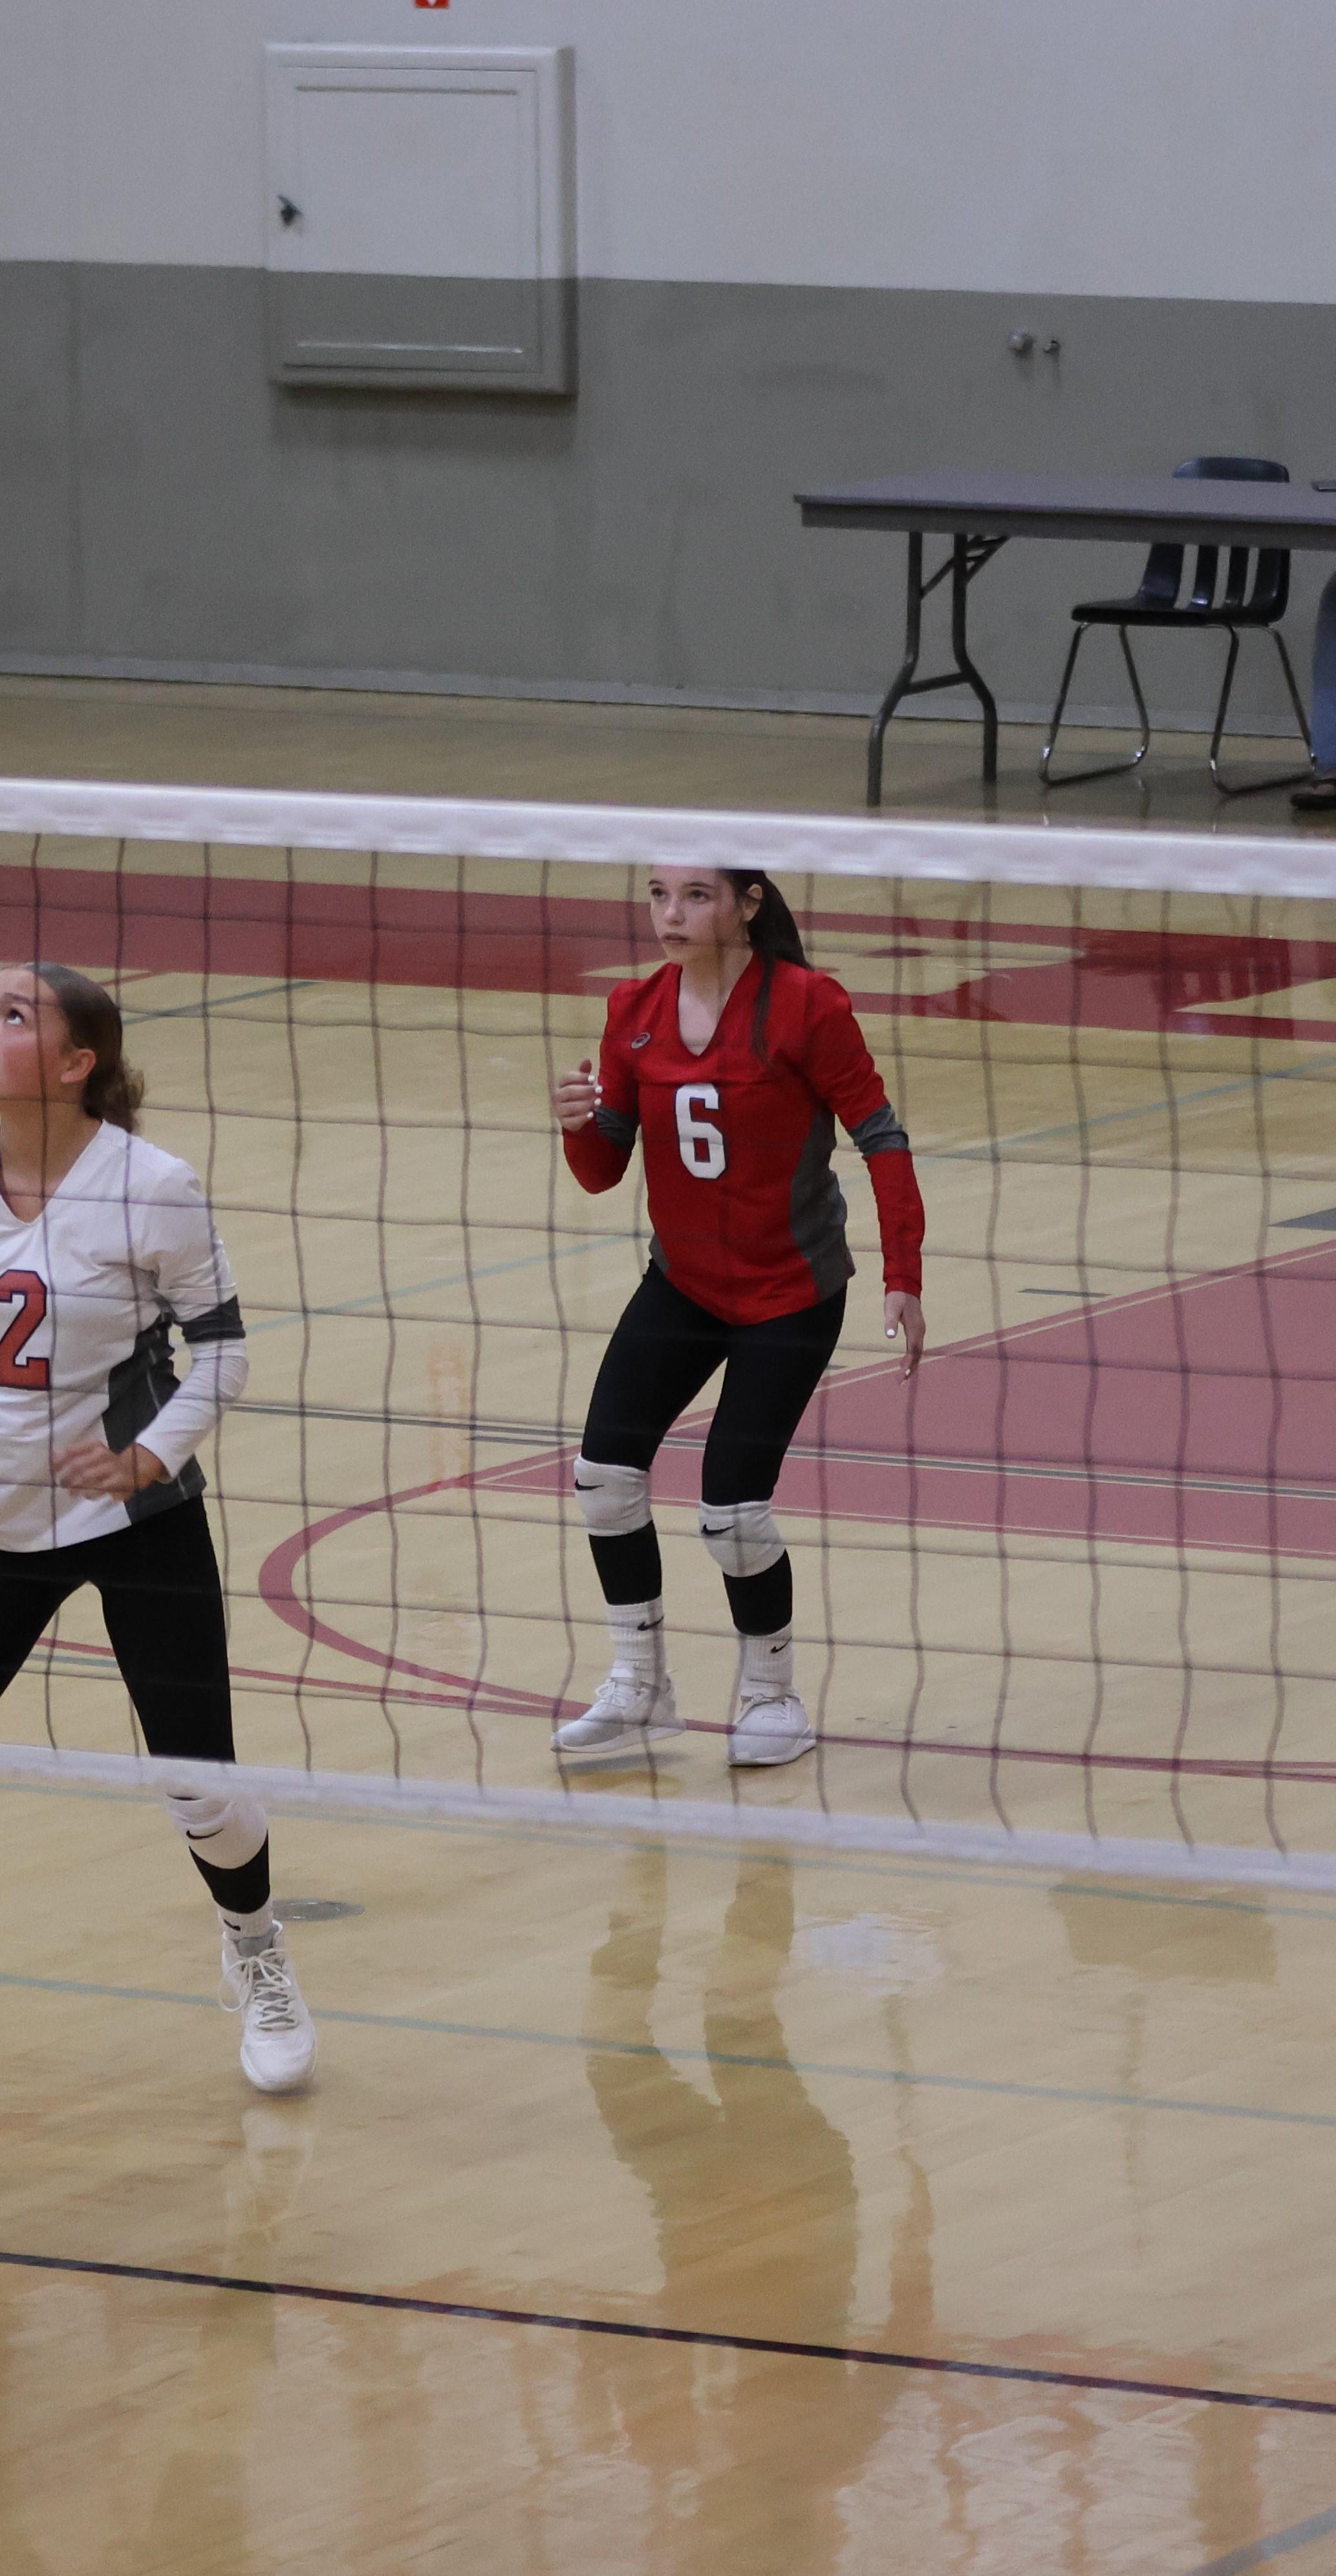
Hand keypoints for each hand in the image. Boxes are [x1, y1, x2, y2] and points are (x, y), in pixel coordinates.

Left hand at [52, 1439, 169, 1500]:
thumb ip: (72, 1454)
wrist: (136, 1467)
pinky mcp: (116, 1484)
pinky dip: (88, 1494)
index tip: (52, 1469)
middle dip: (66, 1477)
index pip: (71, 1451)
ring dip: (75, 1488)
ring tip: (71, 1493)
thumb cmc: (107, 1461)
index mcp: (94, 1446)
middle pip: (77, 1466)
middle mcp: (102, 1455)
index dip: (59, 1461)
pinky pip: (96, 1491)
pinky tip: (86, 1494)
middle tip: (62, 1483)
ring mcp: (110, 1470)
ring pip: (85, 1479)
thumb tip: (51, 1457)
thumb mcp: (92, 1453)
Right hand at [553, 1058, 598, 1133]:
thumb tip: (587, 1060)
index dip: (579, 1077)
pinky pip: (571, 1121)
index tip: (593, 1078)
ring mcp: (559, 1110)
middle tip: (599, 1090)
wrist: (577, 1114)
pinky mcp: (564, 1123)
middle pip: (569, 1092)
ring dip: (585, 1104)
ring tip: (598, 1102)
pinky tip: (591, 1114)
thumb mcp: (582, 1083)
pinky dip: (582, 1118)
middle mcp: (557, 1097)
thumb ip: (584, 1073)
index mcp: (560, 1084)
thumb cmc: (580, 1095)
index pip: (566, 1078)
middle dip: (585, 1091)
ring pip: (570, 1107)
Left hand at [884, 1291, 924, 1380]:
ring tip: (903, 1377)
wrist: (905, 1286)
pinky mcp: (917, 1329)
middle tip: (902, 1381)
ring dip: (912, 1364)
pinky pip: (916, 1346)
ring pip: (918, 1351)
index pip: (914, 1350)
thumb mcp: (891, 1308)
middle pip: (918, 1353)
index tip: (904, 1375)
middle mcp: (920, 1330)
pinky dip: (911, 1356)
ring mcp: (920, 1330)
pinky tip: (905, 1363)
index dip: (910, 1363)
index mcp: (915, 1328)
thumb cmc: (897, 1297)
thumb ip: (890, 1322)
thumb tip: (889, 1335)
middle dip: (911, 1368)